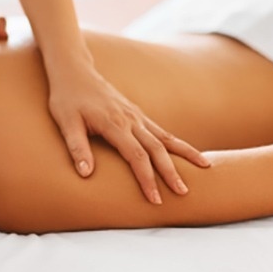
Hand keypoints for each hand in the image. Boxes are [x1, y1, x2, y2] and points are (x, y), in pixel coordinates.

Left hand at [46, 61, 210, 203]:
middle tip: (184, 193)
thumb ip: (77, 148)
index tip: (154, 199)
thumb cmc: (67, 99)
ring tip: (206, 167)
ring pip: (165, 138)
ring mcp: (137, 116)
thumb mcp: (66, 123)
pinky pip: (161, 130)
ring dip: (185, 153)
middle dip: (171, 172)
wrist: (74, 72)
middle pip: (157, 149)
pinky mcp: (137, 114)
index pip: (136, 156)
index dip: (147, 179)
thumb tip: (86, 175)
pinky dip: (176, 142)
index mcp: (114, 124)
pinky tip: (187, 152)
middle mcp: (131, 120)